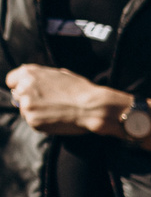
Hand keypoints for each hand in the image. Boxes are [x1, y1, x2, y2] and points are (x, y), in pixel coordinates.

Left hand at [5, 64, 121, 136]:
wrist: (93, 107)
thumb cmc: (81, 90)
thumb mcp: (59, 74)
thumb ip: (40, 76)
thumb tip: (30, 80)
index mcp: (28, 73)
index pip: (11, 81)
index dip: (21, 87)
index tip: (31, 93)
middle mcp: (23, 87)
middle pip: (18, 97)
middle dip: (31, 100)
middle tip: (50, 104)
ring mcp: (27, 105)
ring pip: (25, 111)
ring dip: (37, 113)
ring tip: (56, 112)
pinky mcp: (33, 121)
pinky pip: (33, 123)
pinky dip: (43, 123)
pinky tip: (57, 119)